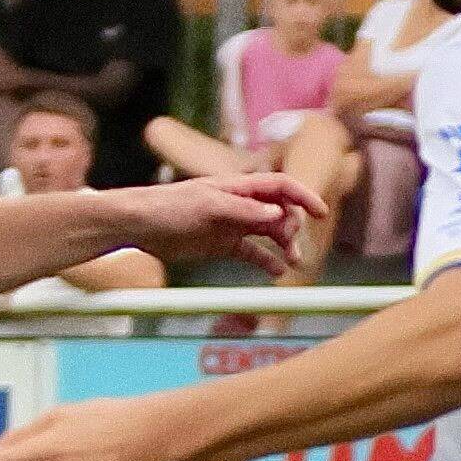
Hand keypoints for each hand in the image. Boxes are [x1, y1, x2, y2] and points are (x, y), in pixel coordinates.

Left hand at [103, 173, 321, 278]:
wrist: (139, 226)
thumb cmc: (169, 207)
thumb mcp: (208, 207)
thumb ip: (244, 211)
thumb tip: (278, 215)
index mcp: (238, 188)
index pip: (280, 187)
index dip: (303, 197)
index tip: (321, 213)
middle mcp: (240, 205)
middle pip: (280, 212)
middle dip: (293, 227)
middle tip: (290, 246)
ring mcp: (232, 225)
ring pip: (269, 234)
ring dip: (284, 246)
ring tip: (293, 263)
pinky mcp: (222, 244)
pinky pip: (251, 252)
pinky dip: (265, 261)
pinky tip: (276, 272)